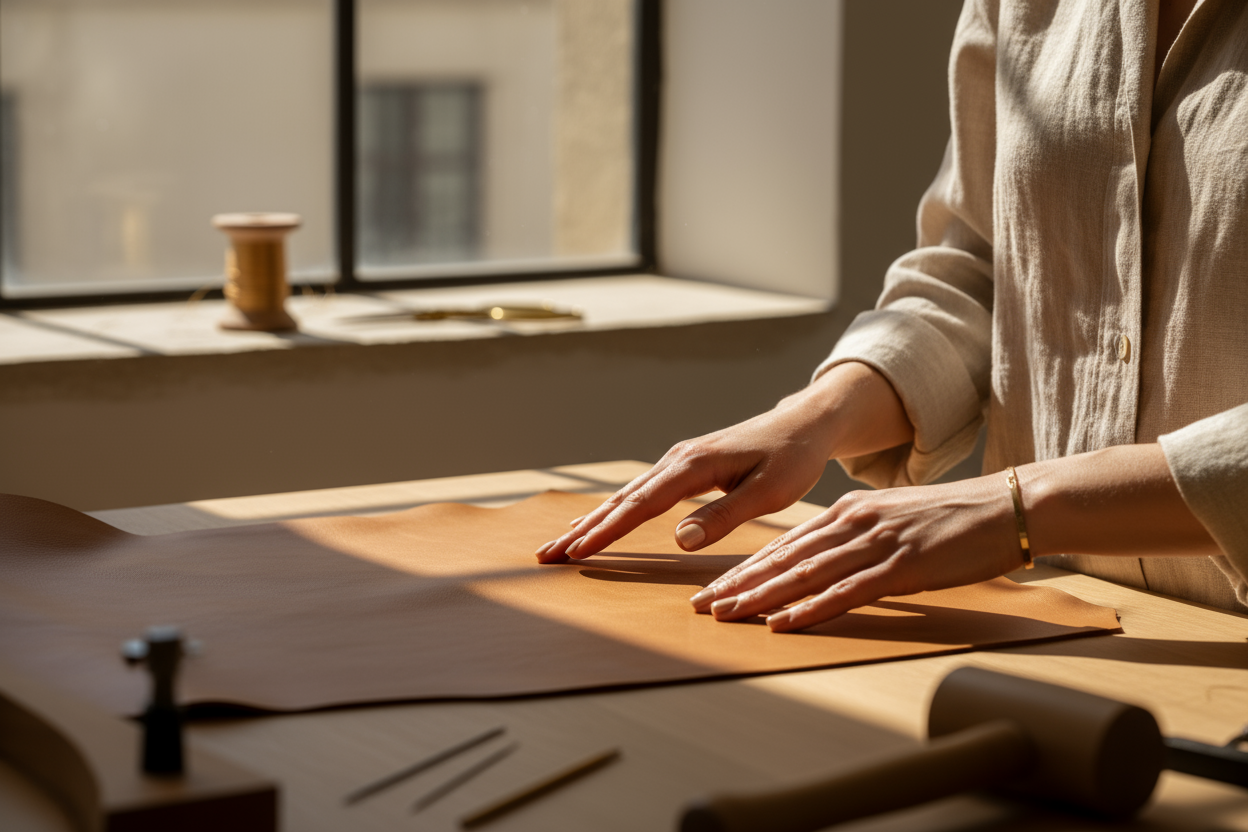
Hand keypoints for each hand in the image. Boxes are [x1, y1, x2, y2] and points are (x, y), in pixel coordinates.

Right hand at [535, 362, 914, 562]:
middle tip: (544, 555)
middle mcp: (677, 460)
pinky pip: (638, 493)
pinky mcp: (682, 468)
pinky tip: (596, 524)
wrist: (803, 424)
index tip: (576, 553)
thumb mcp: (770, 492)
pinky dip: (612, 511)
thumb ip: (725, 515)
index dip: (607, 532)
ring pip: (624, 496)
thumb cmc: (792, 458)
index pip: (641, 506)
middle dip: (581, 530)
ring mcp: (677, 462)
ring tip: (559, 546)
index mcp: (694, 466)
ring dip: (590, 522)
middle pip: (620, 500)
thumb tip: (681, 540)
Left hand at [694, 475, 1024, 631]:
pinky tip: (784, 621)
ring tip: (728, 614)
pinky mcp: (903, 565)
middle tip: (703, 604)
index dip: (747, 566)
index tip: (715, 585)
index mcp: (849, 510)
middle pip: (785, 557)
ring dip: (762, 596)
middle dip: (740, 582)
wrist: (1008, 505)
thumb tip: (831, 561)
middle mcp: (855, 521)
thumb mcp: (895, 520)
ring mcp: (877, 542)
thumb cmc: (956, 519)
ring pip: (806, 573)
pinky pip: (848, 591)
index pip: (786, 543)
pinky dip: (811, 607)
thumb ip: (860, 537)